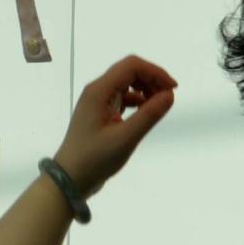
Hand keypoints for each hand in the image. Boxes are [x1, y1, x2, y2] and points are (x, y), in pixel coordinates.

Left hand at [52, 55, 176, 196]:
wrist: (70, 178)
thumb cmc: (95, 159)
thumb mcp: (125, 138)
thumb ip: (149, 115)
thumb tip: (170, 94)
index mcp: (99, 91)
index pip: (131, 66)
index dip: (155, 72)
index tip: (173, 89)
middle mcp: (96, 91)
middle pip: (128, 71)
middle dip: (151, 79)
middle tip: (168, 98)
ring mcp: (96, 101)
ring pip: (125, 83)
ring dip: (145, 89)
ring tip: (158, 106)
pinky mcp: (99, 112)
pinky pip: (121, 97)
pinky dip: (136, 100)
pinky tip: (144, 113)